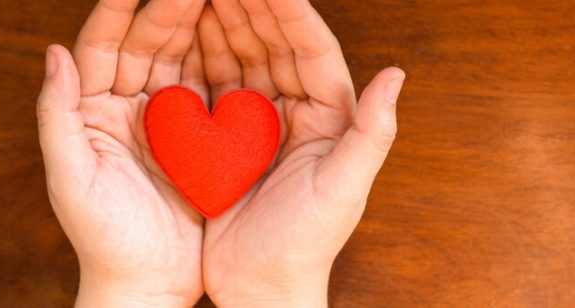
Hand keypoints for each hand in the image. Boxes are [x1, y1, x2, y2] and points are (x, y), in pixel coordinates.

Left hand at [37, 0, 206, 305]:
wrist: (149, 285)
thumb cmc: (103, 239)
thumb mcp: (71, 178)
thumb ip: (57, 115)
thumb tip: (55, 52)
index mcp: (93, 112)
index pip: (104, 47)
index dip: (119, 11)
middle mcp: (130, 108)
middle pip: (149, 44)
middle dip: (173, 8)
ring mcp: (169, 121)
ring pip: (185, 59)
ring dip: (203, 26)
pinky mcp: (203, 138)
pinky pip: (215, 90)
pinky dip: (228, 63)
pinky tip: (245, 39)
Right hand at [197, 0, 404, 305]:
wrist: (262, 288)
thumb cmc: (308, 245)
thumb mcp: (343, 189)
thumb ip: (372, 132)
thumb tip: (397, 73)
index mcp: (331, 115)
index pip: (311, 47)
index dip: (288, 9)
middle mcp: (298, 109)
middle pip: (274, 42)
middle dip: (248, 3)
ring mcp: (260, 120)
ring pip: (241, 55)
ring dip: (220, 19)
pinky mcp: (226, 136)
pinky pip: (211, 82)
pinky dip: (195, 54)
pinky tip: (178, 29)